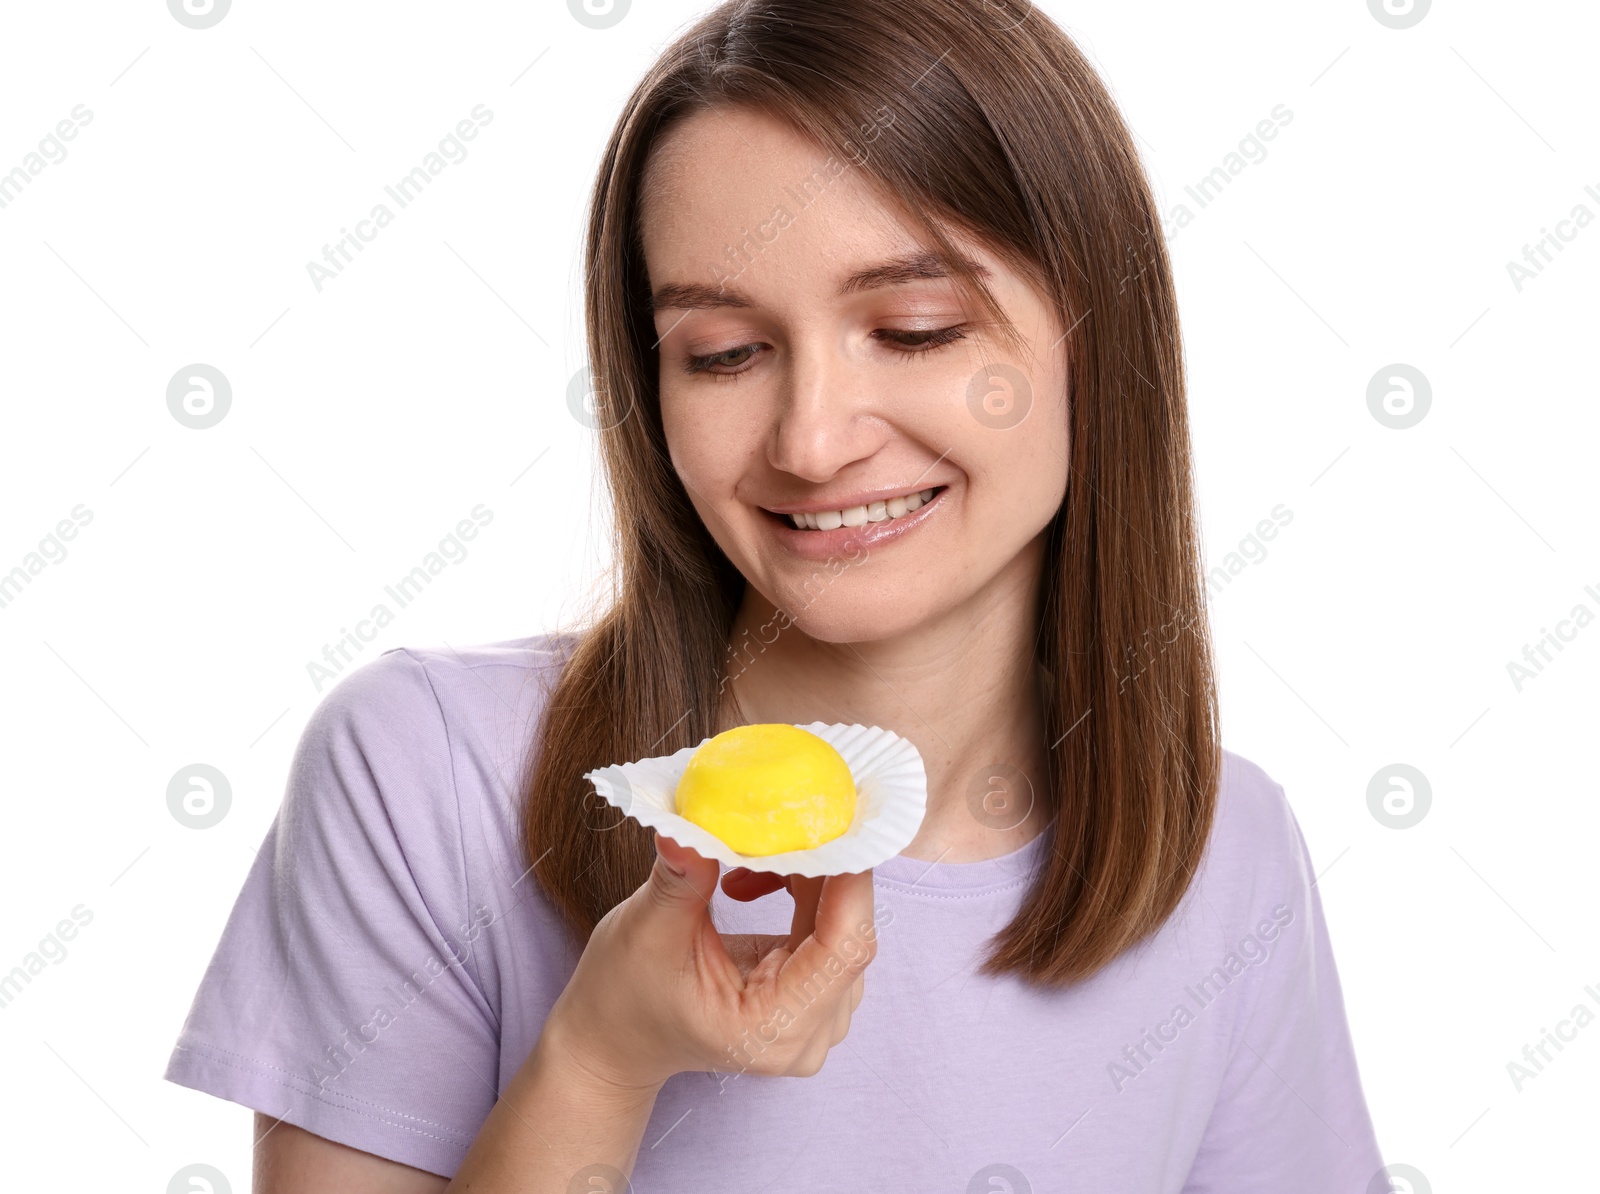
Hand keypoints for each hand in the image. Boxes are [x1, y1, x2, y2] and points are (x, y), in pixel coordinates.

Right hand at [542, 832, 878, 1093]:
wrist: (615, 1037)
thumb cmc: (623, 996)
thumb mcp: (646, 933)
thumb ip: (680, 880)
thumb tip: (690, 823)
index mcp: (772, 1029)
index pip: (844, 948)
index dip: (851, 880)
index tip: (834, 819)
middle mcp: (808, 1031)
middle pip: (847, 931)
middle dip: (823, 866)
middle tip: (790, 813)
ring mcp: (815, 1015)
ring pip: (840, 923)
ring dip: (805, 875)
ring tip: (750, 856)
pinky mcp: (810, 991)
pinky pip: (826, 927)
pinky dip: (799, 889)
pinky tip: (753, 877)